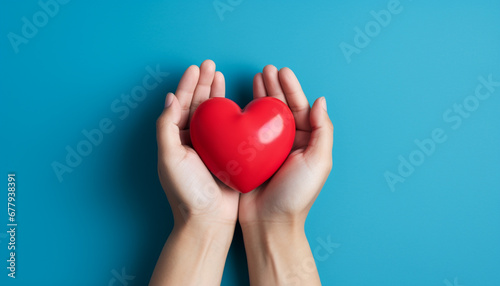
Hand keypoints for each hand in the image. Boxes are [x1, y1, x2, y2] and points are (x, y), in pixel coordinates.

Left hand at [156, 59, 238, 226]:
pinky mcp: (227, 154)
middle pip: (197, 105)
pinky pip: (228, 128)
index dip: (187, 85)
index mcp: (176, 140)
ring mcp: (210, 147)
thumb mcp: (169, 158)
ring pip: (212, 114)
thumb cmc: (187, 191)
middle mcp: (192, 141)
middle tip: (209, 65)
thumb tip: (170, 99)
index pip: (180, 106)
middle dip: (202, 84)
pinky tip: (234, 101)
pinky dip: (230, 113)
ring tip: (219, 74)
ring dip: (215, 93)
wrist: (209, 220)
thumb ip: (166, 128)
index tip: (195, 68)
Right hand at [238, 65, 332, 285]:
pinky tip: (240, 101)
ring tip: (256, 77)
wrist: (268, 222)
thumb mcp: (318, 162)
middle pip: (282, 108)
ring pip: (264, 115)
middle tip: (266, 69)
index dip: (292, 88)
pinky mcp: (249, 155)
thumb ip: (323, 131)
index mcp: (306, 142)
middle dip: (275, 87)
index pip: (300, 108)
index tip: (282, 71)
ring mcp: (267, 148)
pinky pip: (247, 129)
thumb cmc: (296, 195)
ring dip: (261, 95)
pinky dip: (245, 114)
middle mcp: (288, 142)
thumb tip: (320, 101)